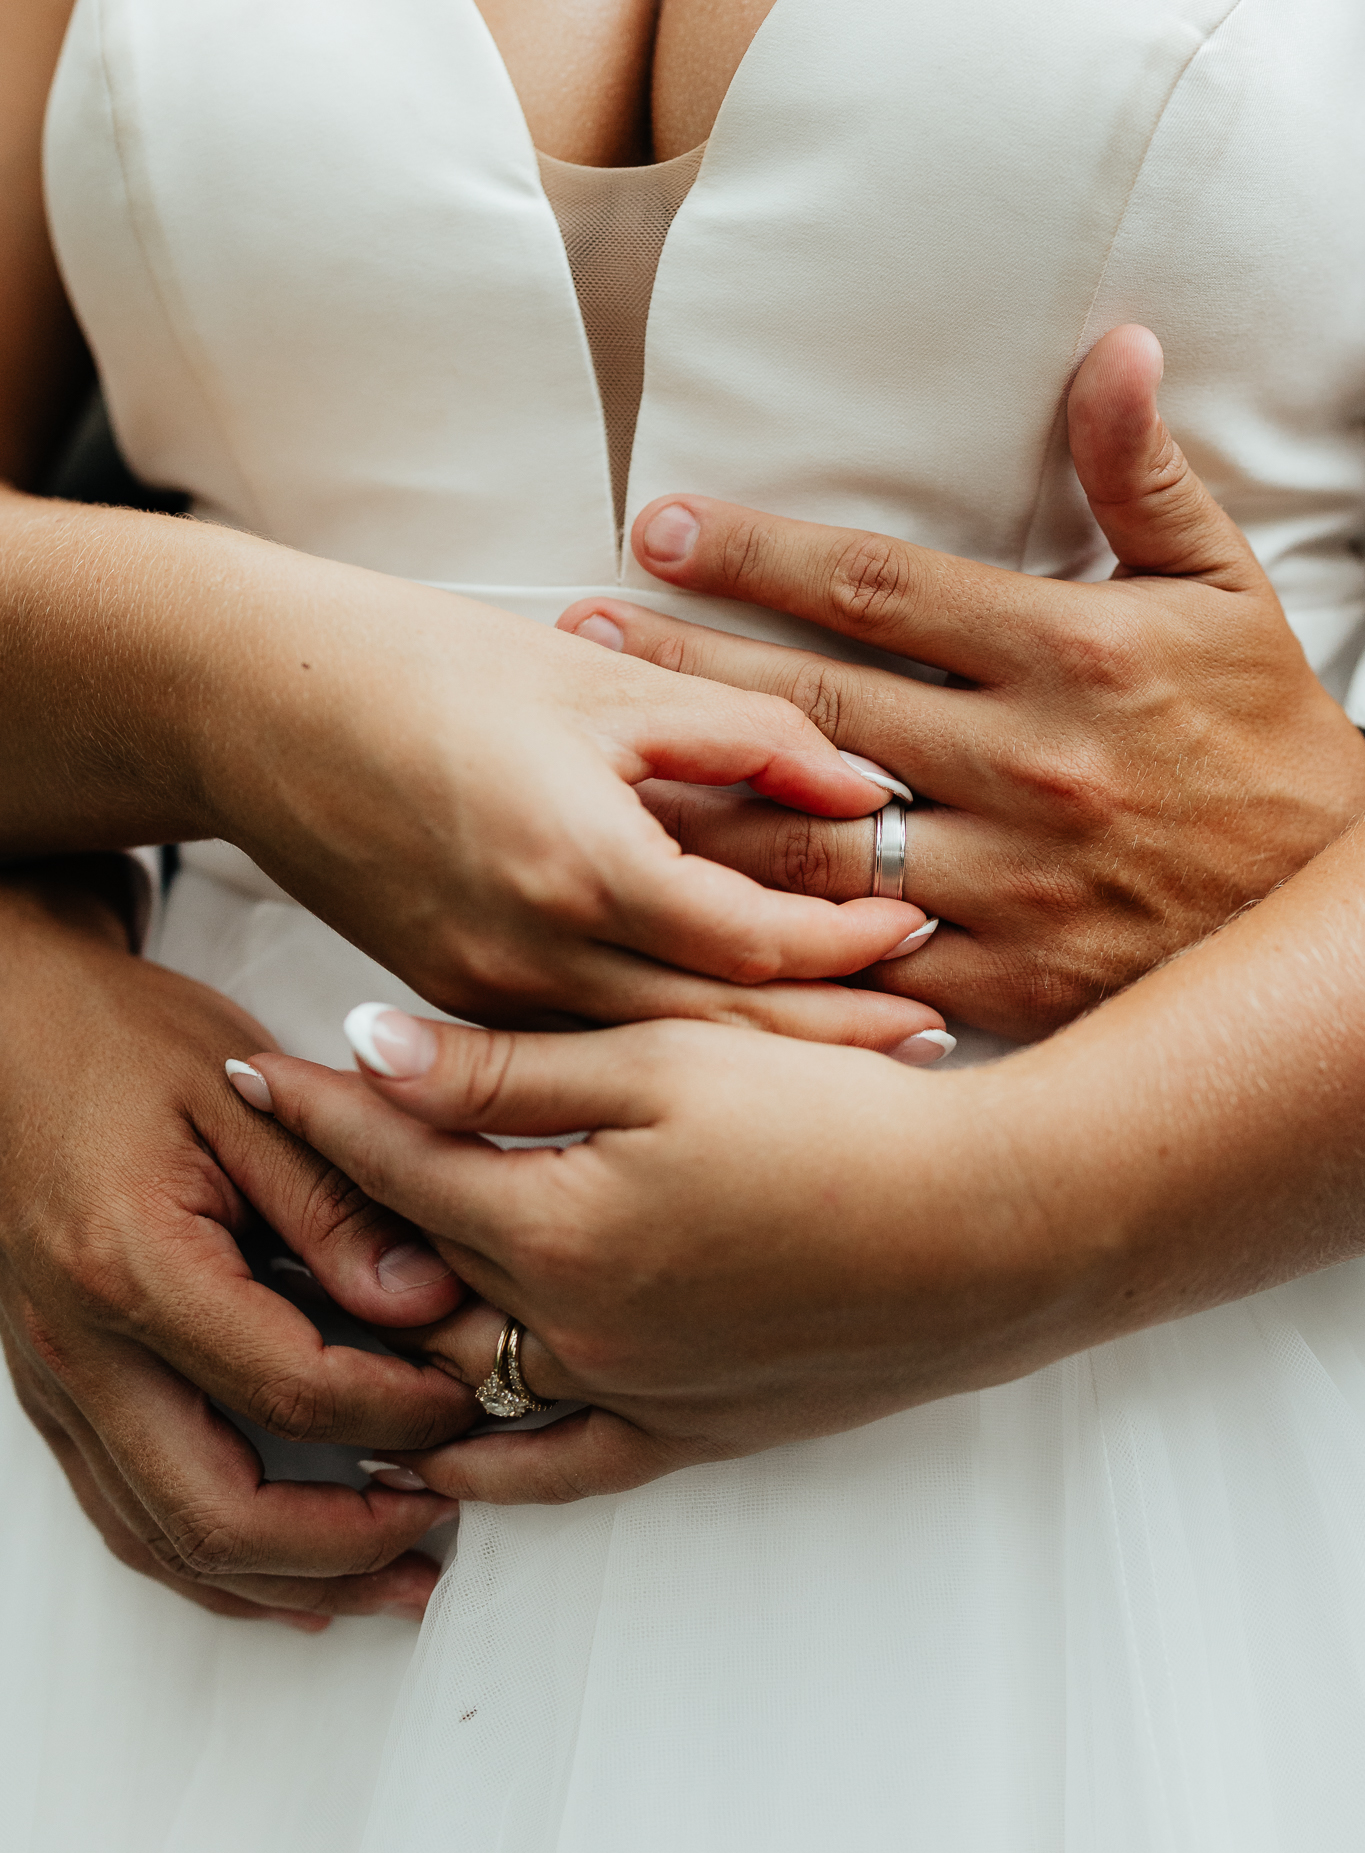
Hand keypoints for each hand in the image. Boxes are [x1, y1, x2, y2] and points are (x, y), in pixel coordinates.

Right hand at [0, 879, 483, 1626]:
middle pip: (216, 1514)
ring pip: (166, 1542)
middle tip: (434, 1533)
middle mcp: (81, 1348)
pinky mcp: (53, 1393)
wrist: (5, 1029)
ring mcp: (55, 1383)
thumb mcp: (250, 1095)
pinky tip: (285, 1572)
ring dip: (285, 1584)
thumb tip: (430, 1302)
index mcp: (136, 1267)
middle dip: (343, 1547)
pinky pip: (128, 1517)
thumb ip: (341, 1204)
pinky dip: (215, 1563)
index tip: (468, 1398)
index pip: (294, 1390)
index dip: (400, 1413)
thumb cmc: (120, 1044)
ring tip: (387, 1583)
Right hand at [216, 564, 944, 1044]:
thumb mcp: (599, 682)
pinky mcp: (456, 1001)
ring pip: (655, 1056)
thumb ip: (744, 734)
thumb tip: (861, 781)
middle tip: (930, 1035)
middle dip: (835, 1035)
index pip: (753, 941)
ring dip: (759, 1056)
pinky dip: (669, 1046)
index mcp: (576, 864)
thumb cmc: (417, 668)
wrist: (254, 704)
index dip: (848, 941)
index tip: (914, 919)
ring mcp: (486, 995)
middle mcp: (530, 957)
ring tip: (858, 1050)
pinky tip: (725, 1035)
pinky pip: (586, 1044)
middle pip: (720, 1030)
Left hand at [244, 1007, 1039, 1503]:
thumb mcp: (666, 1065)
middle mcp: (571, 1331)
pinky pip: (554, 1469)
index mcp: (555, 1227)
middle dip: (336, 1219)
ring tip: (330, 1298)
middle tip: (279, 1179)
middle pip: (410, 1275)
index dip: (322, 1113)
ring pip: (463, 1373)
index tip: (260, 1076)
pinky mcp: (688, 1434)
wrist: (991, 1230)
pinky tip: (435, 1456)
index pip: (394, 1164)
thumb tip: (366, 1049)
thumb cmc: (840, 1124)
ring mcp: (627, 1396)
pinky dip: (483, 1462)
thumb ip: (506, 1072)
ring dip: (389, 1333)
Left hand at [558, 327, 1364, 1038]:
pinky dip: (775, 940)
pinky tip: (687, 915)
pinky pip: (864, 959)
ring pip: (816, 841)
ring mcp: (1014, 881)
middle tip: (582, 638)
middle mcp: (1030, 764)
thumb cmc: (1265, 739)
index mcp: (1073, 652)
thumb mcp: (1224, 590)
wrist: (1329, 910)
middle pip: (815, 709)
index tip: (658, 528)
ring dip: (695, 804)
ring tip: (599, 770)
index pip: (879, 586)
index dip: (755, 553)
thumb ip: (1145, 477)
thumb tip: (1111, 350)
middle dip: (685, 667)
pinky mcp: (1009, 980)